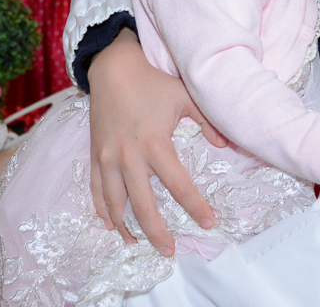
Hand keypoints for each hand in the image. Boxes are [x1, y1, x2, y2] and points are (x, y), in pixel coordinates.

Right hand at [87, 31, 226, 255]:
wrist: (112, 68)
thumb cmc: (152, 82)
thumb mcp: (185, 96)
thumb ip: (207, 121)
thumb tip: (225, 146)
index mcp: (155, 144)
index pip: (179, 185)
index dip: (196, 206)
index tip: (209, 222)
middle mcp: (129, 156)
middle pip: (143, 206)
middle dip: (157, 232)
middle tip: (170, 251)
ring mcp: (108, 158)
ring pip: (115, 204)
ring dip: (127, 228)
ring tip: (139, 244)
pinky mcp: (94, 156)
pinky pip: (97, 191)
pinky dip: (103, 211)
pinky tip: (113, 224)